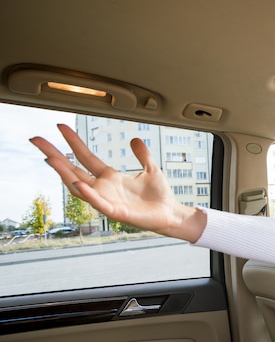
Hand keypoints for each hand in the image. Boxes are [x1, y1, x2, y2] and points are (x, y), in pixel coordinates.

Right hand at [29, 124, 205, 241]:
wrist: (171, 214)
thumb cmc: (159, 196)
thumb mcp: (151, 169)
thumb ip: (142, 155)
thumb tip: (134, 139)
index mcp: (110, 178)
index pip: (85, 157)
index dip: (73, 142)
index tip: (60, 127)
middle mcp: (103, 188)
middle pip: (73, 169)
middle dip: (54, 154)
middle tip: (36, 139)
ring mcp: (107, 200)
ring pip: (78, 186)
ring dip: (63, 173)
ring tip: (49, 158)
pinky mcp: (116, 212)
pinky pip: (98, 203)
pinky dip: (88, 194)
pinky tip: (77, 183)